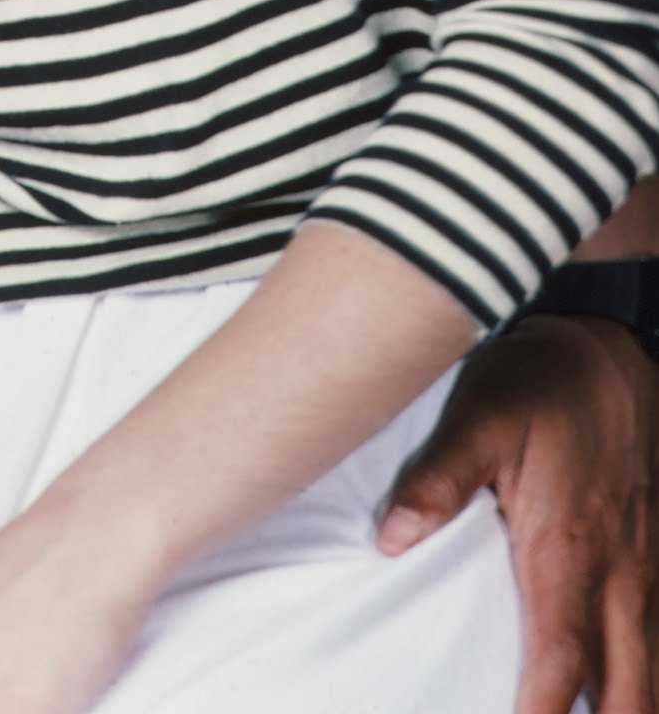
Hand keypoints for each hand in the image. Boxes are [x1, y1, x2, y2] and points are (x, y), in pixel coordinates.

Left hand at [379, 312, 658, 713]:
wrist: (607, 346)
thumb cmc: (539, 380)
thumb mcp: (478, 415)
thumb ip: (438, 478)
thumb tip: (391, 538)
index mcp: (566, 550)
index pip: (559, 657)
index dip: (544, 710)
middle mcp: (616, 570)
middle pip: (626, 683)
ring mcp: (642, 563)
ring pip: (650, 661)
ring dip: (630, 700)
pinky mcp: (651, 548)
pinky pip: (657, 625)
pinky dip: (645, 663)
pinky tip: (627, 676)